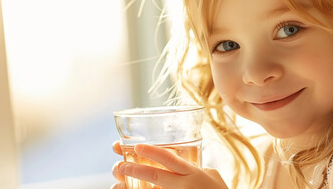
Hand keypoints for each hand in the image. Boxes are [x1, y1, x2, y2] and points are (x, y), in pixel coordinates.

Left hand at [110, 141, 227, 188]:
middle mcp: (185, 186)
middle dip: (135, 170)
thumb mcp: (213, 176)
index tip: (137, 147)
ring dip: (132, 188)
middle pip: (156, 176)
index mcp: (194, 174)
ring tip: (118, 185)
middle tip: (119, 166)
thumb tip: (182, 163)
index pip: (170, 159)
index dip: (152, 152)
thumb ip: (197, 168)